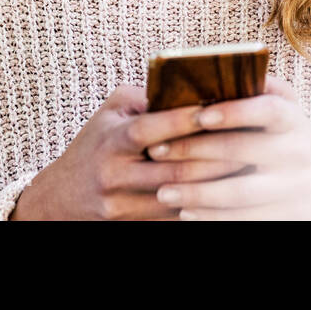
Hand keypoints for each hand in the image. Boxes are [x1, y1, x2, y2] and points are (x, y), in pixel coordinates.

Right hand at [10, 85, 248, 219]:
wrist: (59, 198)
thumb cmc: (94, 145)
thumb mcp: (110, 113)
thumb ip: (144, 98)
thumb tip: (187, 86)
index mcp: (113, 139)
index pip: (153, 128)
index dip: (186, 119)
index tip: (220, 109)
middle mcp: (115, 173)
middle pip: (174, 169)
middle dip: (215, 158)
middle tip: (251, 145)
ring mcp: (122, 205)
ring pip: (179, 198)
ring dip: (216, 186)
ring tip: (247, 171)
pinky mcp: (130, 225)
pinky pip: (172, 219)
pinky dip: (201, 207)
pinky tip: (225, 195)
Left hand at [143, 74, 310, 219]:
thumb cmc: (280, 134)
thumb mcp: (278, 108)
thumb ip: (250, 91)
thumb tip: (203, 76)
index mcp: (294, 118)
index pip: (268, 109)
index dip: (235, 112)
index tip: (199, 114)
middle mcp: (299, 151)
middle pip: (243, 150)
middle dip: (194, 150)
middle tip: (156, 152)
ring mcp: (295, 186)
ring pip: (240, 192)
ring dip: (197, 192)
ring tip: (163, 192)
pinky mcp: (288, 214)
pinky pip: (245, 219)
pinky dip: (212, 217)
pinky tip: (185, 211)